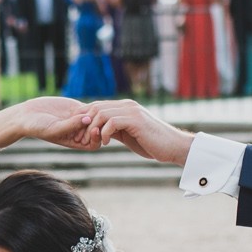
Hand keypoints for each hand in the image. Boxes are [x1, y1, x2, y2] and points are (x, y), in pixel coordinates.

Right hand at [0, 97, 90, 149]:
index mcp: (75, 142)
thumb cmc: (38, 127)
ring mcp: (78, 120)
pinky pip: (90, 108)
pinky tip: (82, 105)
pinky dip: (90, 106)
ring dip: (94, 113)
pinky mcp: (75, 108)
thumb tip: (88, 119)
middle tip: (89, 116)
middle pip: (98, 130)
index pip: (93, 144)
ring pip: (95, 118)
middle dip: (97, 124)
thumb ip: (71, 125)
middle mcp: (79, 132)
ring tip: (82, 110)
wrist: (27, 115)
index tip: (93, 129)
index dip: (97, 138)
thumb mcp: (54, 129)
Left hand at [75, 100, 193, 165]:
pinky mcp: (136, 120)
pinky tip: (106, 143)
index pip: (96, 105)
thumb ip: (114, 129)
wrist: (172, 146)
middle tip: (83, 138)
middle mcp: (128, 105)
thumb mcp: (128, 135)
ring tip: (95, 141)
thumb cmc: (151, 143)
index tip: (79, 131)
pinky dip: (105, 132)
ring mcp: (132, 111)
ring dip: (93, 129)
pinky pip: (112, 122)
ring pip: (102, 113)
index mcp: (125, 107)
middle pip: (96, 107)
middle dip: (85, 123)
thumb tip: (97, 131)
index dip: (84, 116)